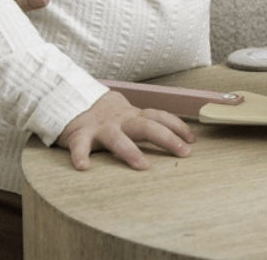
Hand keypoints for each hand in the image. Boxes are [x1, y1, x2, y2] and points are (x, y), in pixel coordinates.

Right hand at [57, 90, 195, 169]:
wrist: (74, 100)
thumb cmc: (108, 116)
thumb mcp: (129, 116)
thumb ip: (146, 124)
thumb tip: (176, 137)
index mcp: (134, 116)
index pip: (160, 117)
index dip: (177, 127)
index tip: (193, 140)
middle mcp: (121, 120)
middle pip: (146, 127)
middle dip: (167, 139)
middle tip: (183, 153)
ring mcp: (100, 128)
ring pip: (117, 138)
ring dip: (130, 151)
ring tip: (143, 165)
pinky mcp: (79, 135)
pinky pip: (79, 146)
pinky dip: (80, 156)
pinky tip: (84, 167)